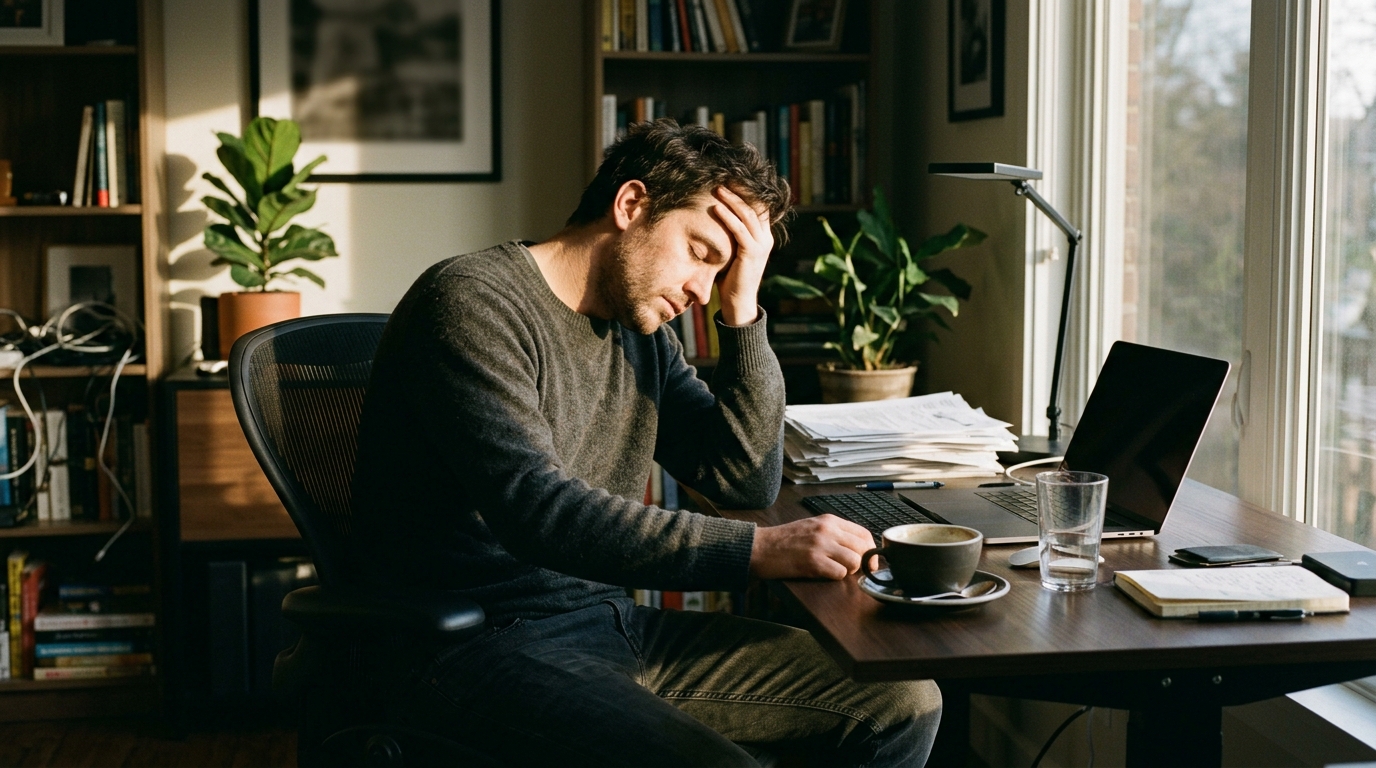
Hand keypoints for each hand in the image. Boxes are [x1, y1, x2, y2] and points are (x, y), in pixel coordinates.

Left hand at [710, 187, 772, 325]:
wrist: (738, 303)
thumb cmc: (730, 278)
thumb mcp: (731, 252)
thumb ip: (729, 236)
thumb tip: (712, 217)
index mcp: (763, 237)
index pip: (757, 207)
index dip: (745, 192)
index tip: (729, 180)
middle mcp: (766, 239)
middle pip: (754, 206)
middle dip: (738, 191)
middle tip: (722, 179)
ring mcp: (761, 245)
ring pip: (748, 214)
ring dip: (732, 199)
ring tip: (718, 188)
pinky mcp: (752, 253)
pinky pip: (740, 230)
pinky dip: (728, 217)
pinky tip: (716, 207)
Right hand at [750, 514, 876, 579]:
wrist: (760, 547)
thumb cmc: (784, 541)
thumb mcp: (812, 528)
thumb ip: (834, 534)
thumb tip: (858, 549)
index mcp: (829, 520)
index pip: (863, 534)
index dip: (870, 550)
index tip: (867, 561)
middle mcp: (827, 530)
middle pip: (863, 548)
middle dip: (862, 563)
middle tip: (851, 570)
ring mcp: (820, 544)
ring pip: (854, 561)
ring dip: (848, 571)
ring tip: (833, 570)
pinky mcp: (812, 561)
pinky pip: (839, 573)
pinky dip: (835, 577)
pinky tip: (822, 574)